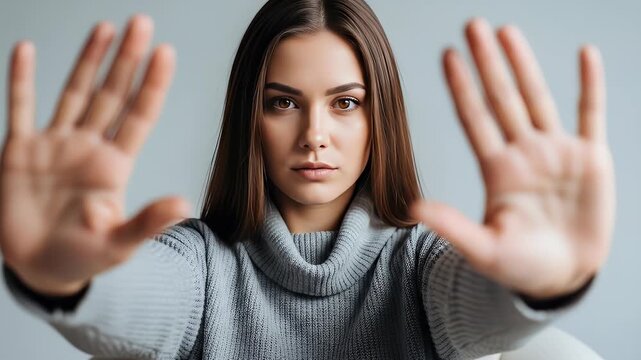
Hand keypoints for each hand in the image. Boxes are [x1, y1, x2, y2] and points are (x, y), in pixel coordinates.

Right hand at [0, 15, 189, 296]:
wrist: (40, 269)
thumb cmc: (84, 258)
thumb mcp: (119, 244)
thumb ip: (147, 222)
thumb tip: (183, 204)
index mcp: (114, 166)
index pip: (138, 116)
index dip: (152, 85)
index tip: (165, 52)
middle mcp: (88, 147)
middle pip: (111, 94)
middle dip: (126, 60)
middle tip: (141, 23)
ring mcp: (55, 146)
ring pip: (74, 93)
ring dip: (87, 60)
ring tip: (105, 28)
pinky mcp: (20, 152)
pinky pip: (20, 109)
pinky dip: (21, 81)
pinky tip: (26, 51)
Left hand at [410, 18, 614, 299]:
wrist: (563, 276)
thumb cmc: (521, 266)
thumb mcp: (485, 249)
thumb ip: (453, 227)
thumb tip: (414, 209)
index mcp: (496, 171)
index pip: (474, 119)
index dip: (461, 88)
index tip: (448, 56)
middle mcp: (523, 153)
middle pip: (501, 98)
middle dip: (487, 63)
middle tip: (473, 25)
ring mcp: (556, 152)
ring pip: (537, 98)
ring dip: (524, 64)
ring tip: (507, 31)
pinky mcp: (590, 158)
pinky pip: (591, 114)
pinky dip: (590, 85)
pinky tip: (585, 55)